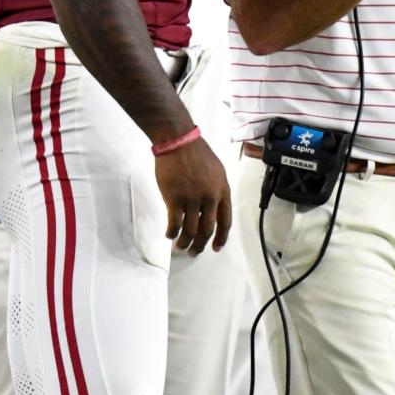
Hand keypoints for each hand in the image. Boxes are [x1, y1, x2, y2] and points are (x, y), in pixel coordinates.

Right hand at [154, 136, 231, 254]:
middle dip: (201, 245)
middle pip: (207, 230)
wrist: (179, 142)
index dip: (221, 238)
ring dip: (185, 243)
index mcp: (222, 191)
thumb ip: (215, 190)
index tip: (215, 248)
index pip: (225, 221)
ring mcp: (192, 199)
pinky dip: (172, 233)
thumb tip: (210, 209)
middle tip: (194, 252)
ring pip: (190, 231)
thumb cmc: (197, 153)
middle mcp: (210, 198)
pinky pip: (175, 224)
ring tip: (180, 247)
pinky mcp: (174, 199)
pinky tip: (169, 235)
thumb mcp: (216, 171)